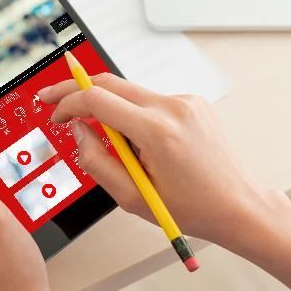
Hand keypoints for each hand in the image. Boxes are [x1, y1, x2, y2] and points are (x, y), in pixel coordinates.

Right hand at [38, 73, 290, 254]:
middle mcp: (173, 107)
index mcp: (157, 130)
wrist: (237, 205)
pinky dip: (137, 117)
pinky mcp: (193, 102)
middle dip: (77, 89)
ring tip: (125, 154)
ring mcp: (186, 101)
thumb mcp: (132, 197)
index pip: (97, 99)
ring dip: (112, 111)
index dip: (67, 103)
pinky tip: (148, 149)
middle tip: (53, 101)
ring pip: (130, 94)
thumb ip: (96, 160)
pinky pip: (151, 102)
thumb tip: (78, 129)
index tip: (53, 113)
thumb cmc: (191, 208)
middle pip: (110, 83)